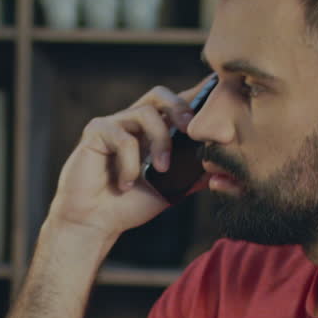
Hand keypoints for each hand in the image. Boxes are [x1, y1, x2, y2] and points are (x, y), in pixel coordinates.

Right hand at [48, 77, 213, 241]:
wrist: (94, 223)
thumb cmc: (126, 207)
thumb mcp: (169, 191)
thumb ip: (191, 176)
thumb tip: (222, 167)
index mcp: (149, 133)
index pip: (173, 107)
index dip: (193, 101)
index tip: (216, 107)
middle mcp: (131, 124)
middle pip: (159, 94)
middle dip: (181, 108)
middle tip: (192, 131)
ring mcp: (113, 125)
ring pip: (146, 113)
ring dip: (160, 142)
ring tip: (160, 170)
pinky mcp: (95, 132)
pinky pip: (123, 137)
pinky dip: (131, 163)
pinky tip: (126, 183)